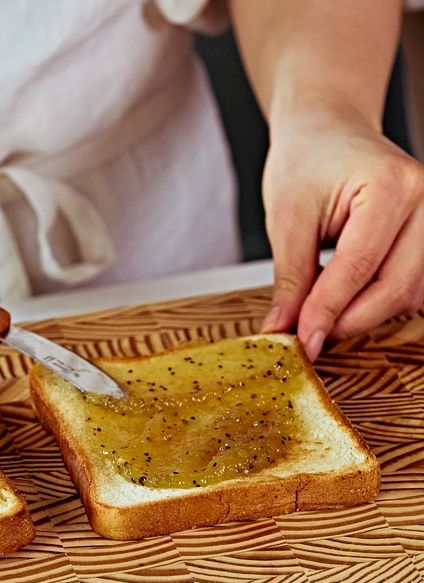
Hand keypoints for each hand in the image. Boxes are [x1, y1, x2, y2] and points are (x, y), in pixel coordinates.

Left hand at [261, 107, 423, 358]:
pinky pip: (410, 286)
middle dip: (349, 320)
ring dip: (363, 314)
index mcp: (390, 187)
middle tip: (307, 336)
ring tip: (318, 314)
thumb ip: (290, 279)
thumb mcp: (286, 219)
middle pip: (397, 288)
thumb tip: (283, 329)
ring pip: (409, 294)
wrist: (326, 129)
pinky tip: (342, 300)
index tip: (303, 342)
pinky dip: (375, 302)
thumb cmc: (306, 160)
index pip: (359, 267)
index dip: (328, 312)